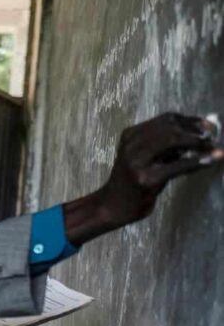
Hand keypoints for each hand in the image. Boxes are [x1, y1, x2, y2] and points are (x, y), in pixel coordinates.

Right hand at [67, 113, 222, 244]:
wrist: (113, 206)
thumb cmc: (132, 182)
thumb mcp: (144, 157)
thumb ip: (165, 146)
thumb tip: (198, 134)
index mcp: (130, 135)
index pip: (165, 119)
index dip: (190, 120)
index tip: (207, 124)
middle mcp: (131, 145)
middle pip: (170, 127)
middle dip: (195, 130)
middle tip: (211, 136)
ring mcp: (137, 162)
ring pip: (172, 140)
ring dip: (197, 142)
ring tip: (212, 147)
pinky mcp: (146, 179)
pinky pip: (177, 166)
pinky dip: (198, 161)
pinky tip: (211, 159)